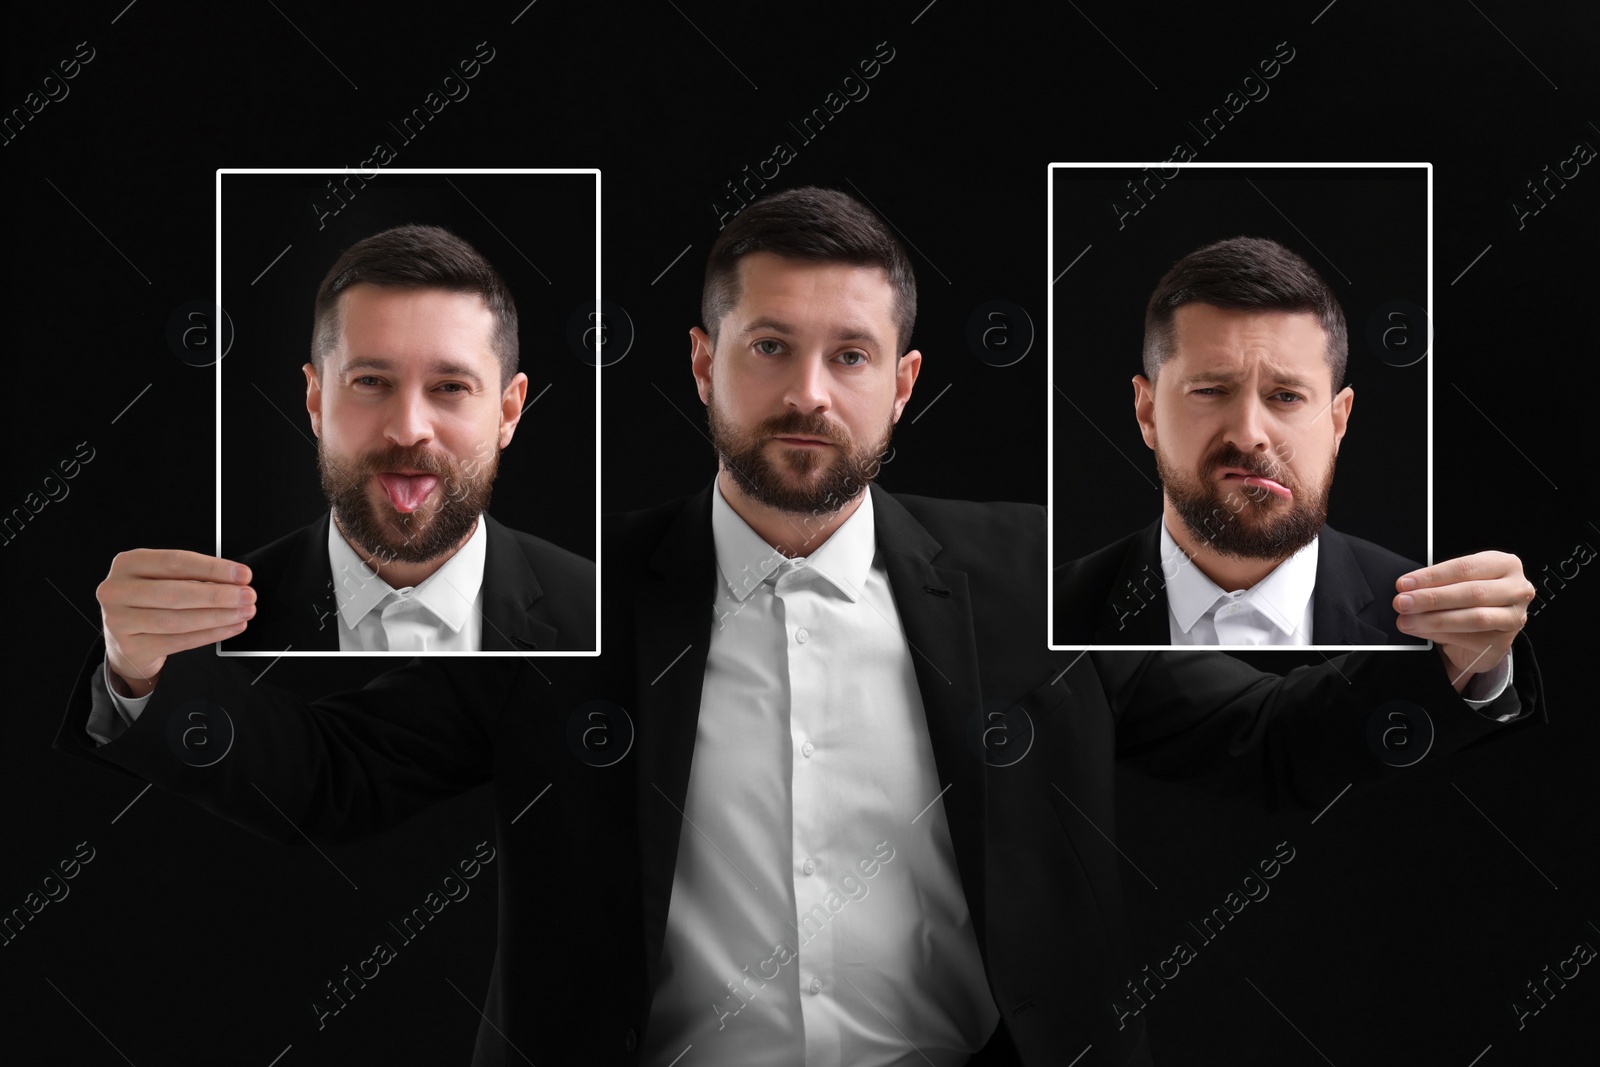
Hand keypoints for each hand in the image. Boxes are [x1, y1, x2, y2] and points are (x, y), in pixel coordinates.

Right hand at [96, 550, 254, 697]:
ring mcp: (119, 620)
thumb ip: (194, 576)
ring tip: (243, 612)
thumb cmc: (151, 601)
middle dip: (218, 595)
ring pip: (177, 620)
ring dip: (217, 616)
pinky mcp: (130, 647)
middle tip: (248, 596)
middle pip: (175, 593)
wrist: (126, 639)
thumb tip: (236, 581)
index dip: (213, 568)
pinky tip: (230, 628)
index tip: (242, 574)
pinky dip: (209, 635)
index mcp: (128, 563)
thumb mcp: (164, 579)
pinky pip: (177, 642)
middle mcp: (117, 590)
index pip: (175, 562)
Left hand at [1392, 551, 1532, 692]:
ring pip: (1473, 617)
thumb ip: (1438, 584)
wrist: (1483, 632)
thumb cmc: (1468, 600)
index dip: (1432, 576)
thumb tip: (1407, 590)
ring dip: (1434, 619)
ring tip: (1407, 620)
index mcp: (1504, 564)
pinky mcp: (1504, 642)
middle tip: (1402, 603)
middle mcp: (1517, 589)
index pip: (1465, 567)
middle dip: (1431, 598)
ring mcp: (1514, 617)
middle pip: (1471, 592)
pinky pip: (1470, 638)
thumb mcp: (1456, 583)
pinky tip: (1422, 632)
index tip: (1404, 584)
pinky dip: (1441, 635)